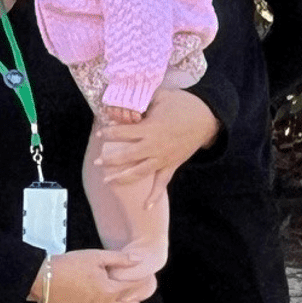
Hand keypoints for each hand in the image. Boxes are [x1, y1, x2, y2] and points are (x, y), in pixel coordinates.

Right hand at [33, 250, 155, 302]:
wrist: (43, 280)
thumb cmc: (68, 265)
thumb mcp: (94, 256)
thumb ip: (118, 259)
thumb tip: (139, 260)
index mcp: (110, 290)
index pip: (133, 287)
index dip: (141, 281)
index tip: (147, 278)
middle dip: (135, 297)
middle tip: (139, 292)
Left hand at [95, 87, 220, 207]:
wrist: (206, 118)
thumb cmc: (181, 104)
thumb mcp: (160, 95)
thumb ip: (140, 99)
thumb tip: (122, 100)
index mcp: (150, 129)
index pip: (124, 133)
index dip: (110, 133)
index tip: (100, 134)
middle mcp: (155, 146)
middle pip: (128, 156)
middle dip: (111, 160)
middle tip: (96, 163)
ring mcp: (163, 158)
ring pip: (140, 172)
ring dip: (123, 178)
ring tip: (108, 181)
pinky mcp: (172, 165)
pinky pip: (162, 183)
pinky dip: (155, 195)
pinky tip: (146, 207)